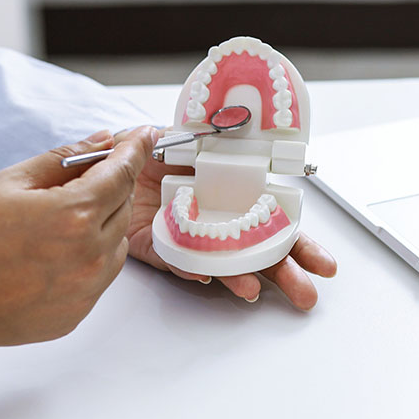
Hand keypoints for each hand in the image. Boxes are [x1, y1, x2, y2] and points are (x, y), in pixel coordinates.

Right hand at [0, 126, 158, 351]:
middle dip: (110, 186)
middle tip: (82, 178)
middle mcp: (91, 254)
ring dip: (102, 224)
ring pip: (117, 243)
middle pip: (123, 206)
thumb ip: (65, 159)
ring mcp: (87, 288)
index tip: (147, 134)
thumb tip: (103, 141)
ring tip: (57, 223)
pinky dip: (90, 257)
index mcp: (74, 215)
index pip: (122, 172)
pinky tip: (52, 255)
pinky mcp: (79, 312)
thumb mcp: (11, 182)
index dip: (137, 149)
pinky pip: (101, 274)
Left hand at [125, 146, 336, 307]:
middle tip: (306, 293)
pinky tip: (206, 274)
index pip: (269, 218)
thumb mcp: (176, 132)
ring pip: (220, 261)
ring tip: (253, 290)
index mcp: (225, 191)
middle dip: (283, 270)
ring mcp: (185, 234)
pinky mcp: (154, 245)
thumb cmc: (140, 148)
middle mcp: (210, 216)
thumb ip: (203, 132)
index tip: (320, 260)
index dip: (295, 239)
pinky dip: (189, 267)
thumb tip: (231, 125)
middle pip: (254, 248)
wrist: (98, 166)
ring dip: (239, 276)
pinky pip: (174, 260)